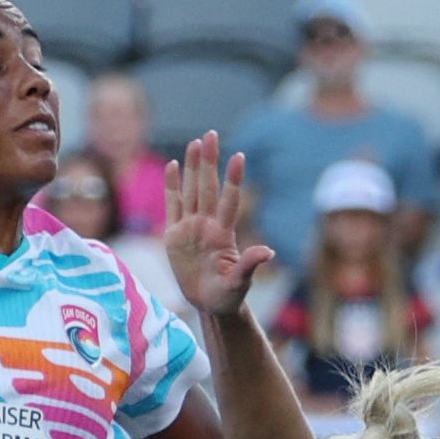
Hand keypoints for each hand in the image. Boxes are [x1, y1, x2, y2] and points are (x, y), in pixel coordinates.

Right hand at [161, 132, 274, 316]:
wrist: (209, 304)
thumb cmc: (228, 296)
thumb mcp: (239, 284)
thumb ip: (249, 265)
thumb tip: (268, 251)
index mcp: (223, 235)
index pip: (229, 201)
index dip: (233, 179)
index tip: (238, 156)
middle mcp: (207, 225)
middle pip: (207, 187)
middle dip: (209, 161)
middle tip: (211, 134)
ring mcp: (190, 228)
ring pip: (191, 191)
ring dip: (193, 167)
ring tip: (196, 142)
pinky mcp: (174, 235)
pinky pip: (172, 205)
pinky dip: (172, 186)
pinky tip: (173, 165)